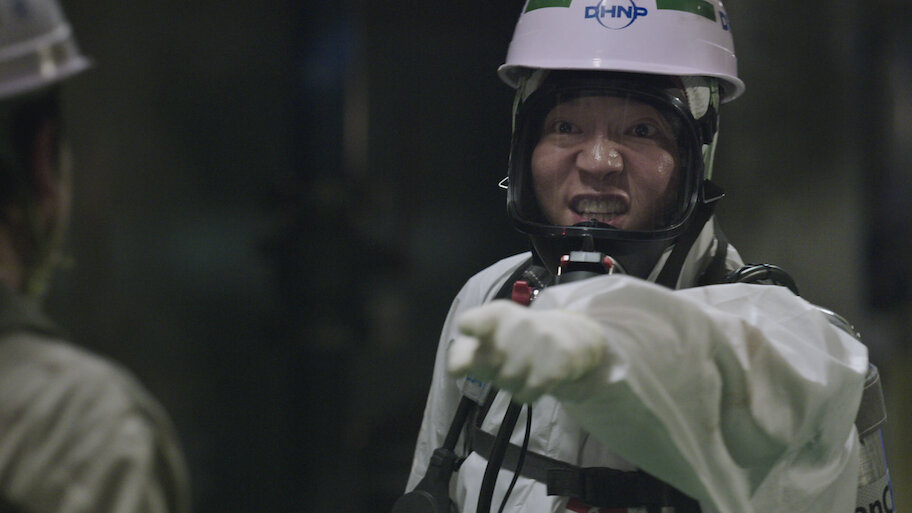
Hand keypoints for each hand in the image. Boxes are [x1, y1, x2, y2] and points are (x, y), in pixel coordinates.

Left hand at [447, 299, 605, 402]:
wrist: (575, 340)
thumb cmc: (523, 338)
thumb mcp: (494, 334)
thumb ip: (467, 351)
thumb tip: (454, 369)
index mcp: (497, 314)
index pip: (469, 322)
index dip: (467, 332)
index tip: (471, 334)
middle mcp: (517, 324)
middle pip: (481, 365)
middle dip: (488, 370)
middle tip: (504, 361)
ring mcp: (539, 345)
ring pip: (504, 382)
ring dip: (510, 382)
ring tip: (525, 368)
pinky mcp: (554, 368)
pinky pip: (524, 395)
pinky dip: (527, 393)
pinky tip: (537, 379)